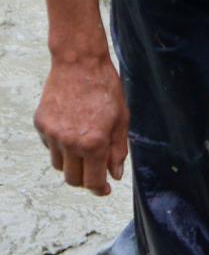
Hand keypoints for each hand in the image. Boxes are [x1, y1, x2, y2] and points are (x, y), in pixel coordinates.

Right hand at [35, 53, 128, 195]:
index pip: (93, 181)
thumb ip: (118, 150)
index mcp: (94, 143)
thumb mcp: (121, 120)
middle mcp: (70, 142)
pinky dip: (61, 147)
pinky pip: (50, 147)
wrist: (79, 64)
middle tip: (96, 173)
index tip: (105, 190)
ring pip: (60, 165)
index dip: (100, 189)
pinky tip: (73, 131)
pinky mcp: (40, 124)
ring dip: (73, 164)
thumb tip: (114, 175)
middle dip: (85, 180)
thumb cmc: (106, 89)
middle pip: (73, 179)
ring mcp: (52, 134)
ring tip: (85, 147)